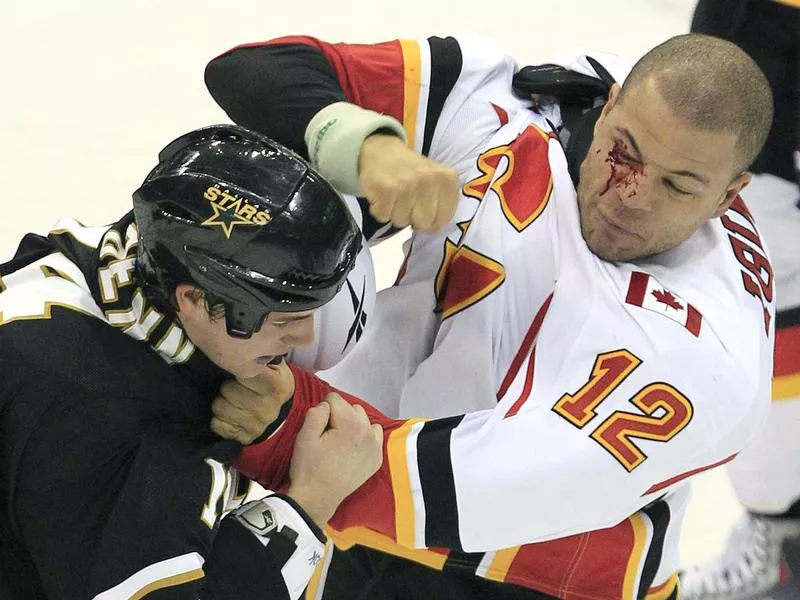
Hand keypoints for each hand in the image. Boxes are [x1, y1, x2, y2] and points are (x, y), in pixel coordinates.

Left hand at [211, 361, 294, 443]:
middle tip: (235, 384)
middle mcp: (267, 409)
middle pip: (226, 390)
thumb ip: (259, 355)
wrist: (284, 414)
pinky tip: (230, 413)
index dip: (236, 366)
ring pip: (218, 408)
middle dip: (226, 385)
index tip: (237, 367)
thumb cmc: (273, 383)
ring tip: (232, 398)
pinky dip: (219, 418)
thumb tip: (240, 345)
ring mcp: (256, 426)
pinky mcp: (243, 438)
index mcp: (276, 386)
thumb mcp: (274, 365)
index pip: (244, 371)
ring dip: (221, 401)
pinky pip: (216, 425)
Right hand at [287, 392, 382, 526]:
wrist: (318, 498)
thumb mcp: (304, 437)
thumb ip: (316, 413)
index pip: (335, 399)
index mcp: (350, 425)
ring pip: (364, 419)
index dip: (323, 411)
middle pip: (352, 407)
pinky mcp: (377, 458)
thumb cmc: (309, 467)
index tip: (318, 428)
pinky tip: (352, 448)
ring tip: (340, 440)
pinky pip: (374, 435)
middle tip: (327, 435)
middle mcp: (368, 432)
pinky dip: (364, 436)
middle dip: (339, 415)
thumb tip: (326, 405)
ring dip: (352, 424)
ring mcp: (375, 446)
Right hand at [358, 133, 458, 231]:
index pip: (443, 220)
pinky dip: (380, 210)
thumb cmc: (411, 172)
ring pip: (402, 222)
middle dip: (413, 218)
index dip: (432, 219)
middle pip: (424, 224)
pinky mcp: (384, 190)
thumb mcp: (436, 181)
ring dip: (395, 213)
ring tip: (395, 195)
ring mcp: (406, 185)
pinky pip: (384, 216)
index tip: (424, 207)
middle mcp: (428, 180)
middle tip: (407, 201)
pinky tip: (384, 195)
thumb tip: (434, 230)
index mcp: (447, 178)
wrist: (382, 151)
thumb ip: (442, 206)